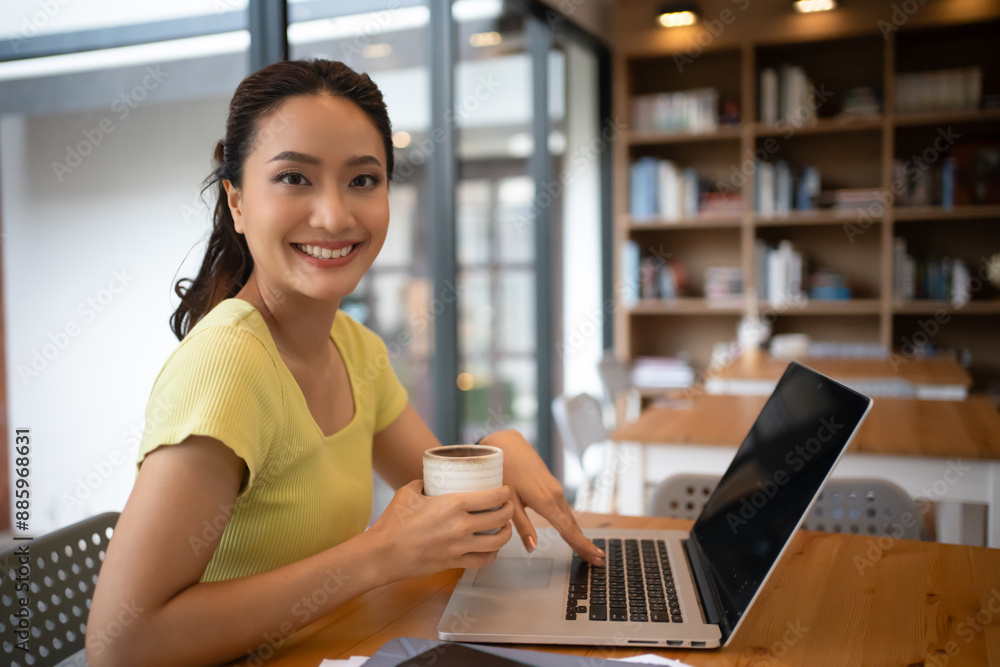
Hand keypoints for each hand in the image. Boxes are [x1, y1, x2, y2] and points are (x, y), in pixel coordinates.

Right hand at [369, 480, 513, 579]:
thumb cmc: (393, 521)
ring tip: (505, 527)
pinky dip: (492, 554)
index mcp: (453, 504)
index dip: (504, 493)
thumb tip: (432, 481)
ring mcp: (460, 547)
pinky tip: (492, 548)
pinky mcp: (454, 562)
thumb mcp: (409, 492)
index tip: (505, 490)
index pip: (492, 497)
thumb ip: (425, 484)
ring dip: (506, 533)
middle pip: (500, 518)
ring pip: (497, 541)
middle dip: (509, 510)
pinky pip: (483, 560)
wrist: (383, 553)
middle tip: (508, 506)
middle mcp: (461, 526)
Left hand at [481, 430, 604, 565]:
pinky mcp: (553, 486)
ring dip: (579, 535)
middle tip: (598, 561)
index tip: (595, 557)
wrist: (508, 444)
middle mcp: (555, 495)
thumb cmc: (505, 471)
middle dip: (585, 544)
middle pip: (573, 526)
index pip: (568, 529)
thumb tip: (532, 548)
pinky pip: (565, 509)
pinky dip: (571, 524)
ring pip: (570, 517)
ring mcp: (556, 490)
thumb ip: (522, 526)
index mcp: (545, 501)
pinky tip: (572, 531)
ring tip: (587, 551)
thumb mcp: (509, 501)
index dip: (581, 545)